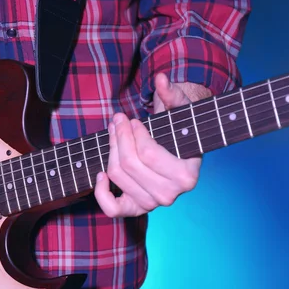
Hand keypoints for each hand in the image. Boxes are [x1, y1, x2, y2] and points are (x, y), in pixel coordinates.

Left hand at [94, 73, 210, 217]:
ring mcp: (152, 204)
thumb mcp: (180, 110)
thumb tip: (161, 79)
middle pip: (129, 164)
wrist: (178, 151)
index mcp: (186, 176)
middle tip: (118, 120)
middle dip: (119, 136)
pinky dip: (101, 192)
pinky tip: (101, 172)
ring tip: (113, 133)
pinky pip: (112, 209)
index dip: (134, 133)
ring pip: (117, 176)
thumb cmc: (179, 129)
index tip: (133, 120)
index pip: (148, 154)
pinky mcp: (136, 209)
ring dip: (110, 151)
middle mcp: (170, 195)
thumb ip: (172, 94)